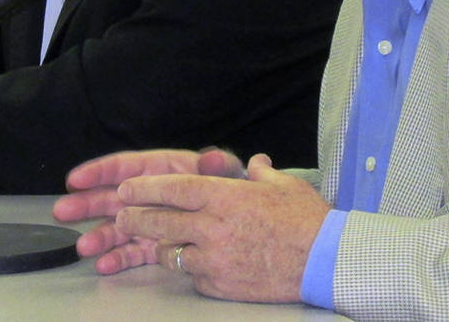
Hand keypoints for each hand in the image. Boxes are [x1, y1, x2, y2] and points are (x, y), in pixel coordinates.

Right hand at [53, 148, 244, 273]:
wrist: (245, 219)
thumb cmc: (232, 188)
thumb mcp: (228, 173)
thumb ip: (218, 165)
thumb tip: (211, 158)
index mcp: (162, 171)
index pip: (125, 167)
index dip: (99, 172)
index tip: (75, 179)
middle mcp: (150, 195)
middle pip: (112, 197)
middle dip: (87, 204)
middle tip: (62, 211)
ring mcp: (150, 221)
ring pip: (118, 227)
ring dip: (99, 236)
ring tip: (82, 247)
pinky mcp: (155, 245)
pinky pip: (132, 251)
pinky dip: (118, 259)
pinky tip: (104, 265)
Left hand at [114, 153, 330, 303]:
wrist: (326, 260)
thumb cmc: (306, 219)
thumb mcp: (282, 185)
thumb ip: (259, 173)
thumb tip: (256, 163)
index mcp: (223, 197)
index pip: (170, 190)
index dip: (142, 190)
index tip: (124, 190)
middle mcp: (212, 227)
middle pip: (158, 223)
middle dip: (133, 220)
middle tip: (122, 218)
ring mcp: (215, 260)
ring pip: (169, 254)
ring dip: (161, 248)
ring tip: (157, 243)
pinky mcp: (221, 286)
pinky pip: (193, 278)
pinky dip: (191, 271)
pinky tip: (196, 265)